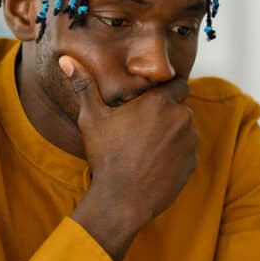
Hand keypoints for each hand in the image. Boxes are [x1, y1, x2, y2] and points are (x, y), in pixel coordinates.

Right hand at [62, 55, 198, 260]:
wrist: (122, 200)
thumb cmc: (106, 157)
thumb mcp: (92, 119)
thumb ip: (84, 86)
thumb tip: (66, 60)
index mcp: (159, 102)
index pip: (178, 84)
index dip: (165, 93)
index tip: (151, 104)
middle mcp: (181, 117)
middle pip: (180, 109)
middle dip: (166, 116)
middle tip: (142, 131)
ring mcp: (190, 142)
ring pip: (185, 131)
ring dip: (172, 136)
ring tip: (147, 150)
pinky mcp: (193, 163)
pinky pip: (187, 152)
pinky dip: (176, 156)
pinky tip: (155, 165)